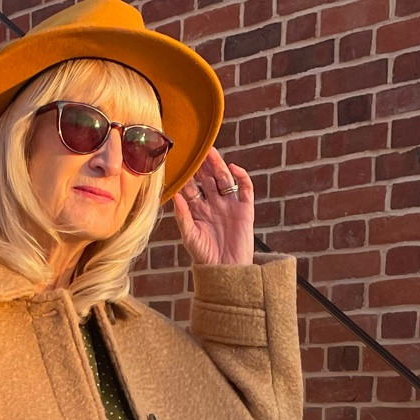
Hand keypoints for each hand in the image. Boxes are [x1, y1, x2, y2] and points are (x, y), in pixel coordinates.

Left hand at [171, 149, 254, 267]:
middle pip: (208, 178)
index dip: (186, 175)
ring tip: (211, 152)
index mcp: (198, 209)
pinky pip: (245, 188)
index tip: (178, 160)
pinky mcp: (245, 209)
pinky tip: (233, 168)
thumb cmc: (205, 256)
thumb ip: (183, 215)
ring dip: (219, 165)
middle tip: (195, 148)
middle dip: (202, 165)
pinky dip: (241, 176)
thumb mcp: (190, 236)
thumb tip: (174, 195)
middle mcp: (214, 203)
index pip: (191, 186)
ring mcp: (230, 205)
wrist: (226, 271)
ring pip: (225, 179)